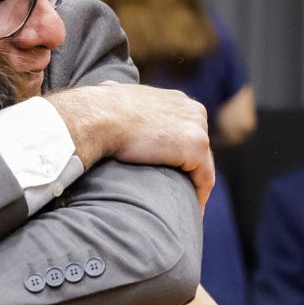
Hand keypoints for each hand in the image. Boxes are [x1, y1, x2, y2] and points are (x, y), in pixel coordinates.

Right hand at [48, 82, 214, 210]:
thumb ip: (122, 99)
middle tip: (179, 196)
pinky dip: (199, 197)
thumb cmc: (99, 108)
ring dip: (194, 187)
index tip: (170, 174)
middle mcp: (193, 110)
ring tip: (184, 209)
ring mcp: (198, 128)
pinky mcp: (196, 147)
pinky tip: (190, 213)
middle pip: (198, 149)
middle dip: (189, 172)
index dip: (179, 154)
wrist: (99, 117)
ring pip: (202, 166)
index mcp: (176, 100)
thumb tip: (105, 91)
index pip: (185, 132)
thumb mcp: (115, 94)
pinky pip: (204, 179)